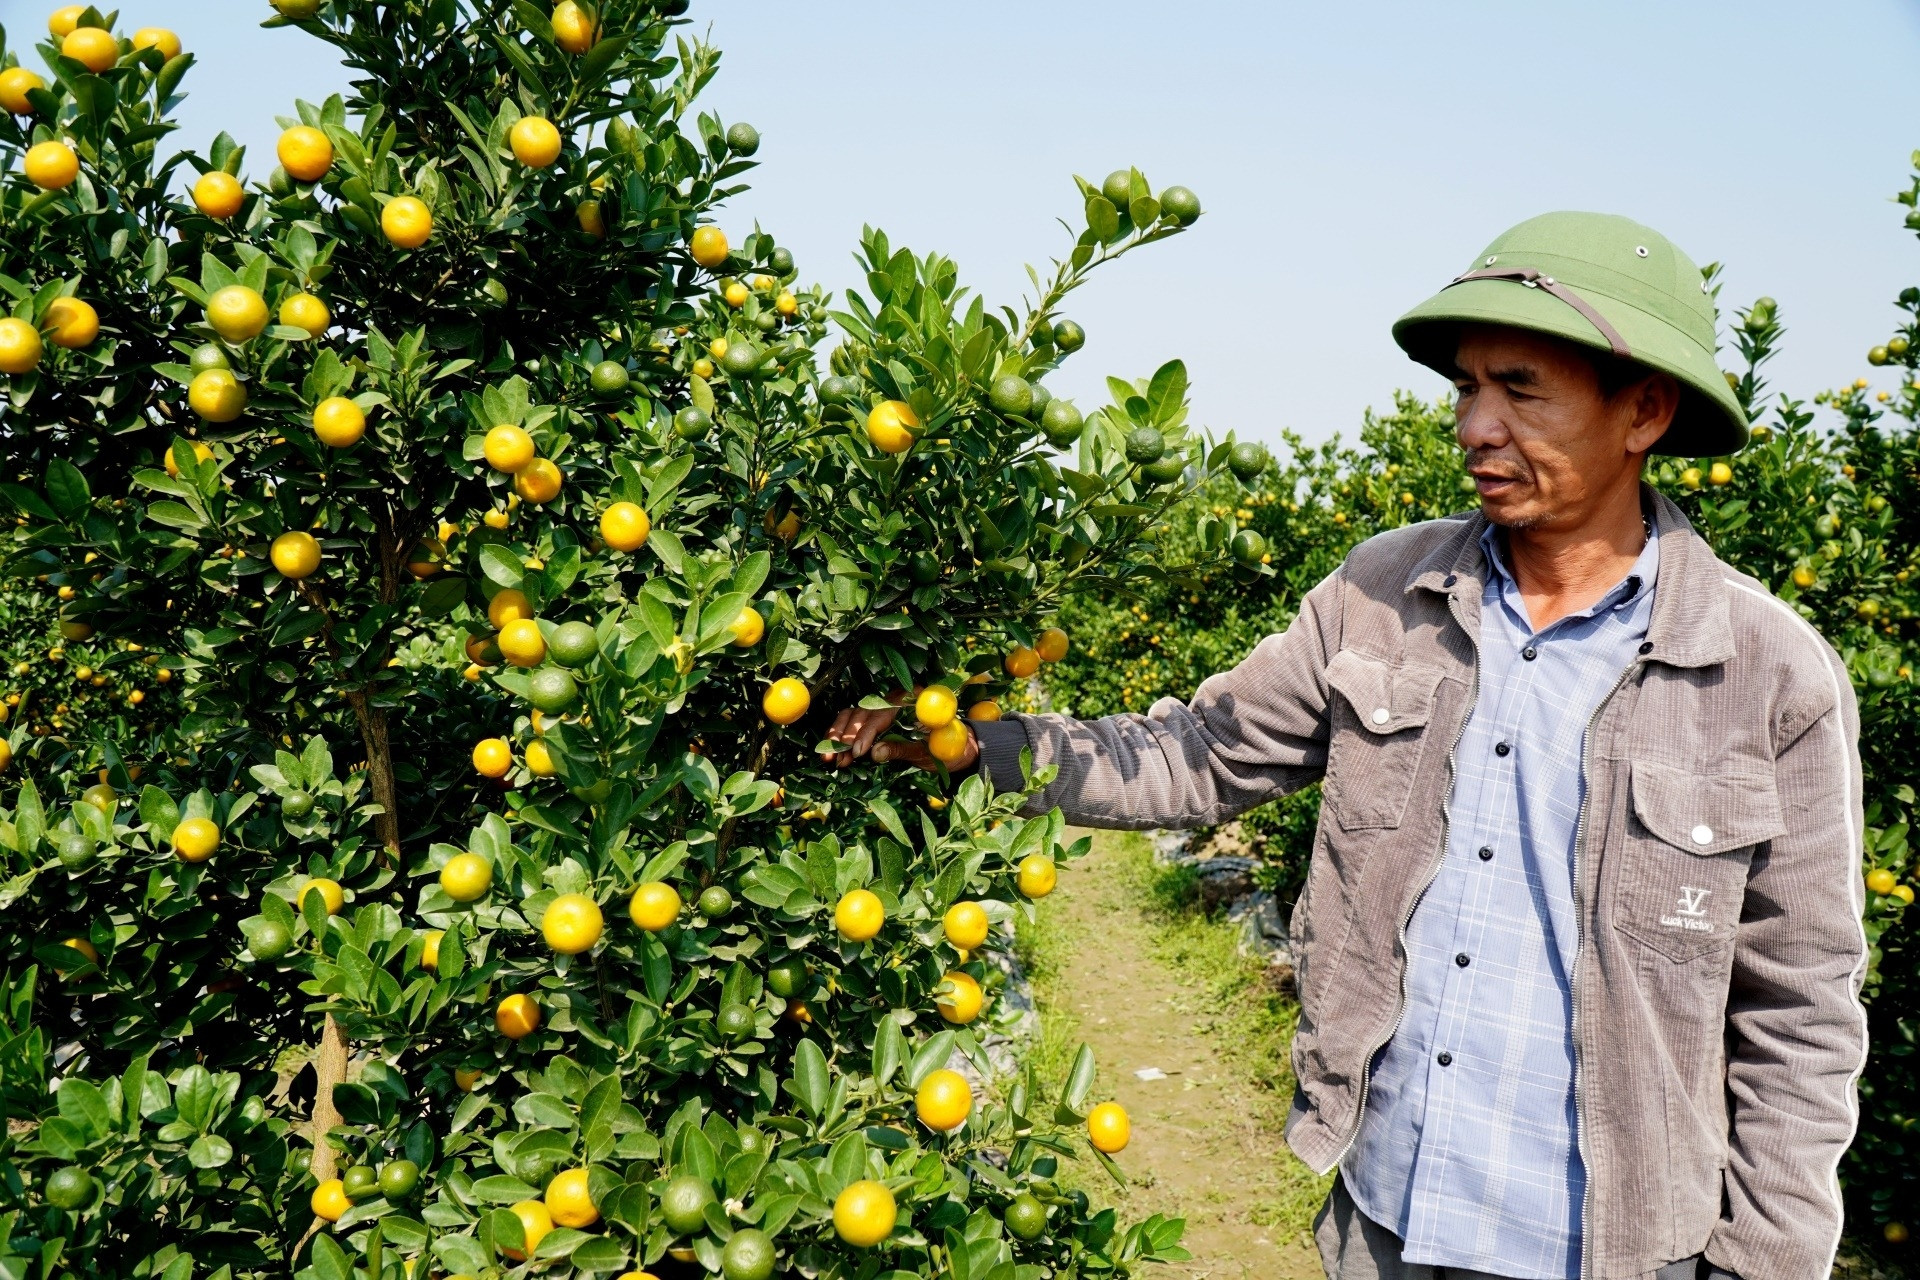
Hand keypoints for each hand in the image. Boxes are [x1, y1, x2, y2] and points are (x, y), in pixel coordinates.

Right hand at [820, 701, 980, 772]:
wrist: (957, 749)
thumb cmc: (948, 749)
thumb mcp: (928, 751)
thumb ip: (902, 749)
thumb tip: (874, 753)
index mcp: (913, 701)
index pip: (883, 714)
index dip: (867, 732)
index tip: (858, 752)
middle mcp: (895, 698)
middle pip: (863, 713)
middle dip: (847, 737)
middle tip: (837, 758)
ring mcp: (883, 707)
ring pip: (852, 716)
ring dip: (838, 737)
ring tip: (830, 758)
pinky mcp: (876, 718)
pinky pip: (852, 722)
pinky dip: (840, 736)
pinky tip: (832, 751)